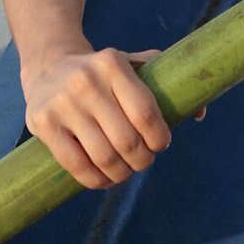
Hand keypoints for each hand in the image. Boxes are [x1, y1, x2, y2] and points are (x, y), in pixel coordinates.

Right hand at [23, 45, 203, 189]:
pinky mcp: (42, 124)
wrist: (49, 65)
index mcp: (112, 63)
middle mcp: (86, 81)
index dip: (159, 138)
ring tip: (125, 171)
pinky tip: (105, 178)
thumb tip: (200, 113)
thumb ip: (166, 82)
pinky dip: (96, 181)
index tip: (162, 144)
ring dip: (121, 173)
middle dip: (142, 159)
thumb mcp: (133, 64)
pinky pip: (76, 166)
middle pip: (126, 140)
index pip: (146, 113)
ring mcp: (62, 103)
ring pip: (103, 157)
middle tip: (144, 161)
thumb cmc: (104, 72)